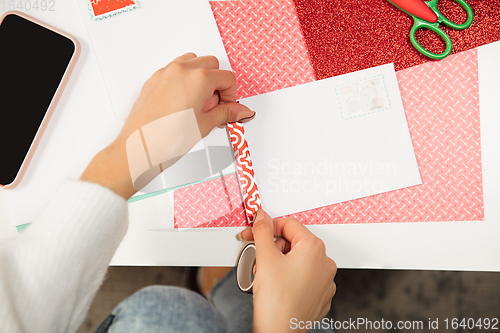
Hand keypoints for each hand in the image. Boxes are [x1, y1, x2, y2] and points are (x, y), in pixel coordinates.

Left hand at [81, 53, 254, 198]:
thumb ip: (226, 113)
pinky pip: (175, 70)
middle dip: (217, 84)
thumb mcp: (204, 126)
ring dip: (201, 77)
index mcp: (198, 79)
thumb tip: (241, 111)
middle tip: (214, 107)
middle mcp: (181, 71)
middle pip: (211, 64)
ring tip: (198, 104)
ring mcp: (165, 74)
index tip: (227, 109)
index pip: (227, 78)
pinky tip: (183, 103)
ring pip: (192, 62)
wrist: (139, 149)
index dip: (231, 95)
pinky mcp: (154, 81)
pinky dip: (184, 80)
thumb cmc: (166, 140)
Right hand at [241, 210, 336, 332]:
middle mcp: (324, 263)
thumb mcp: (264, 257)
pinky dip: (288, 278)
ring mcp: (324, 281)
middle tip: (259, 260)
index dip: (267, 227)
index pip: (288, 224)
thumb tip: (262, 217)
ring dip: (278, 264)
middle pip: (293, 242)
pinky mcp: (320, 295)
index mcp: (314, 249)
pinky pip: (302, 277)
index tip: (254, 232)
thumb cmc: (277, 301)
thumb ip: (262, 231)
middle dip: (273, 249)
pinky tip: (277, 288)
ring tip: (266, 278)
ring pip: (297, 260)